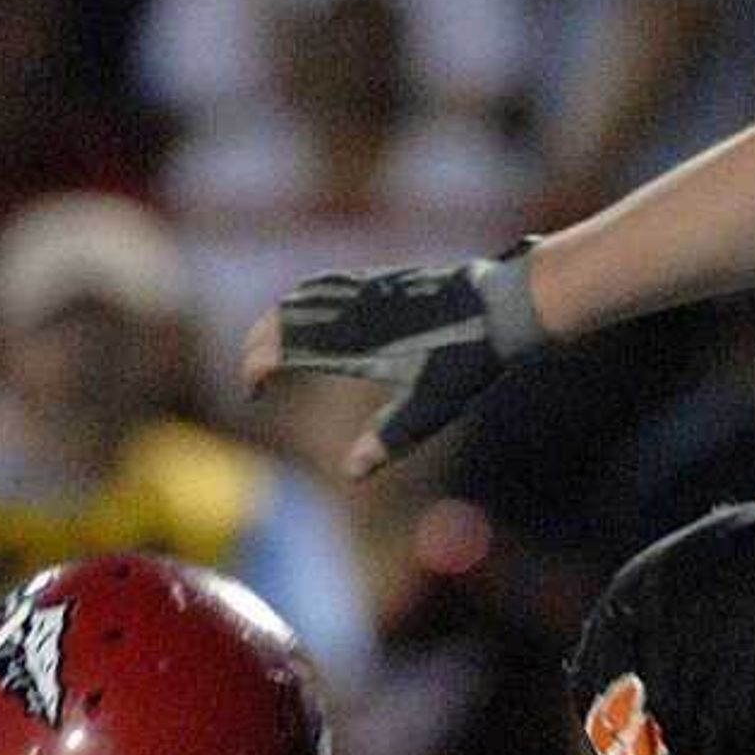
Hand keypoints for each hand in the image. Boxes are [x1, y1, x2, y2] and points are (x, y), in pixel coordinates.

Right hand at [241, 249, 544, 479]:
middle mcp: (351, 310)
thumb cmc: (465, 363)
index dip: (257, 367)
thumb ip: (387, 440)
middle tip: (253, 373)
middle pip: (283, 318)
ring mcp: (366, 290)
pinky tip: (307, 309)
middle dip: (258, 344)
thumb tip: (350, 474)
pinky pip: (327, 283)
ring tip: (268, 343)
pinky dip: (303, 298)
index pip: (283, 349)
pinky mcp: (381, 280)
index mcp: (353, 343)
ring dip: (278, 319)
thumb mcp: (428, 411)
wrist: (500, 308)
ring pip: (303, 296)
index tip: (254, 394)